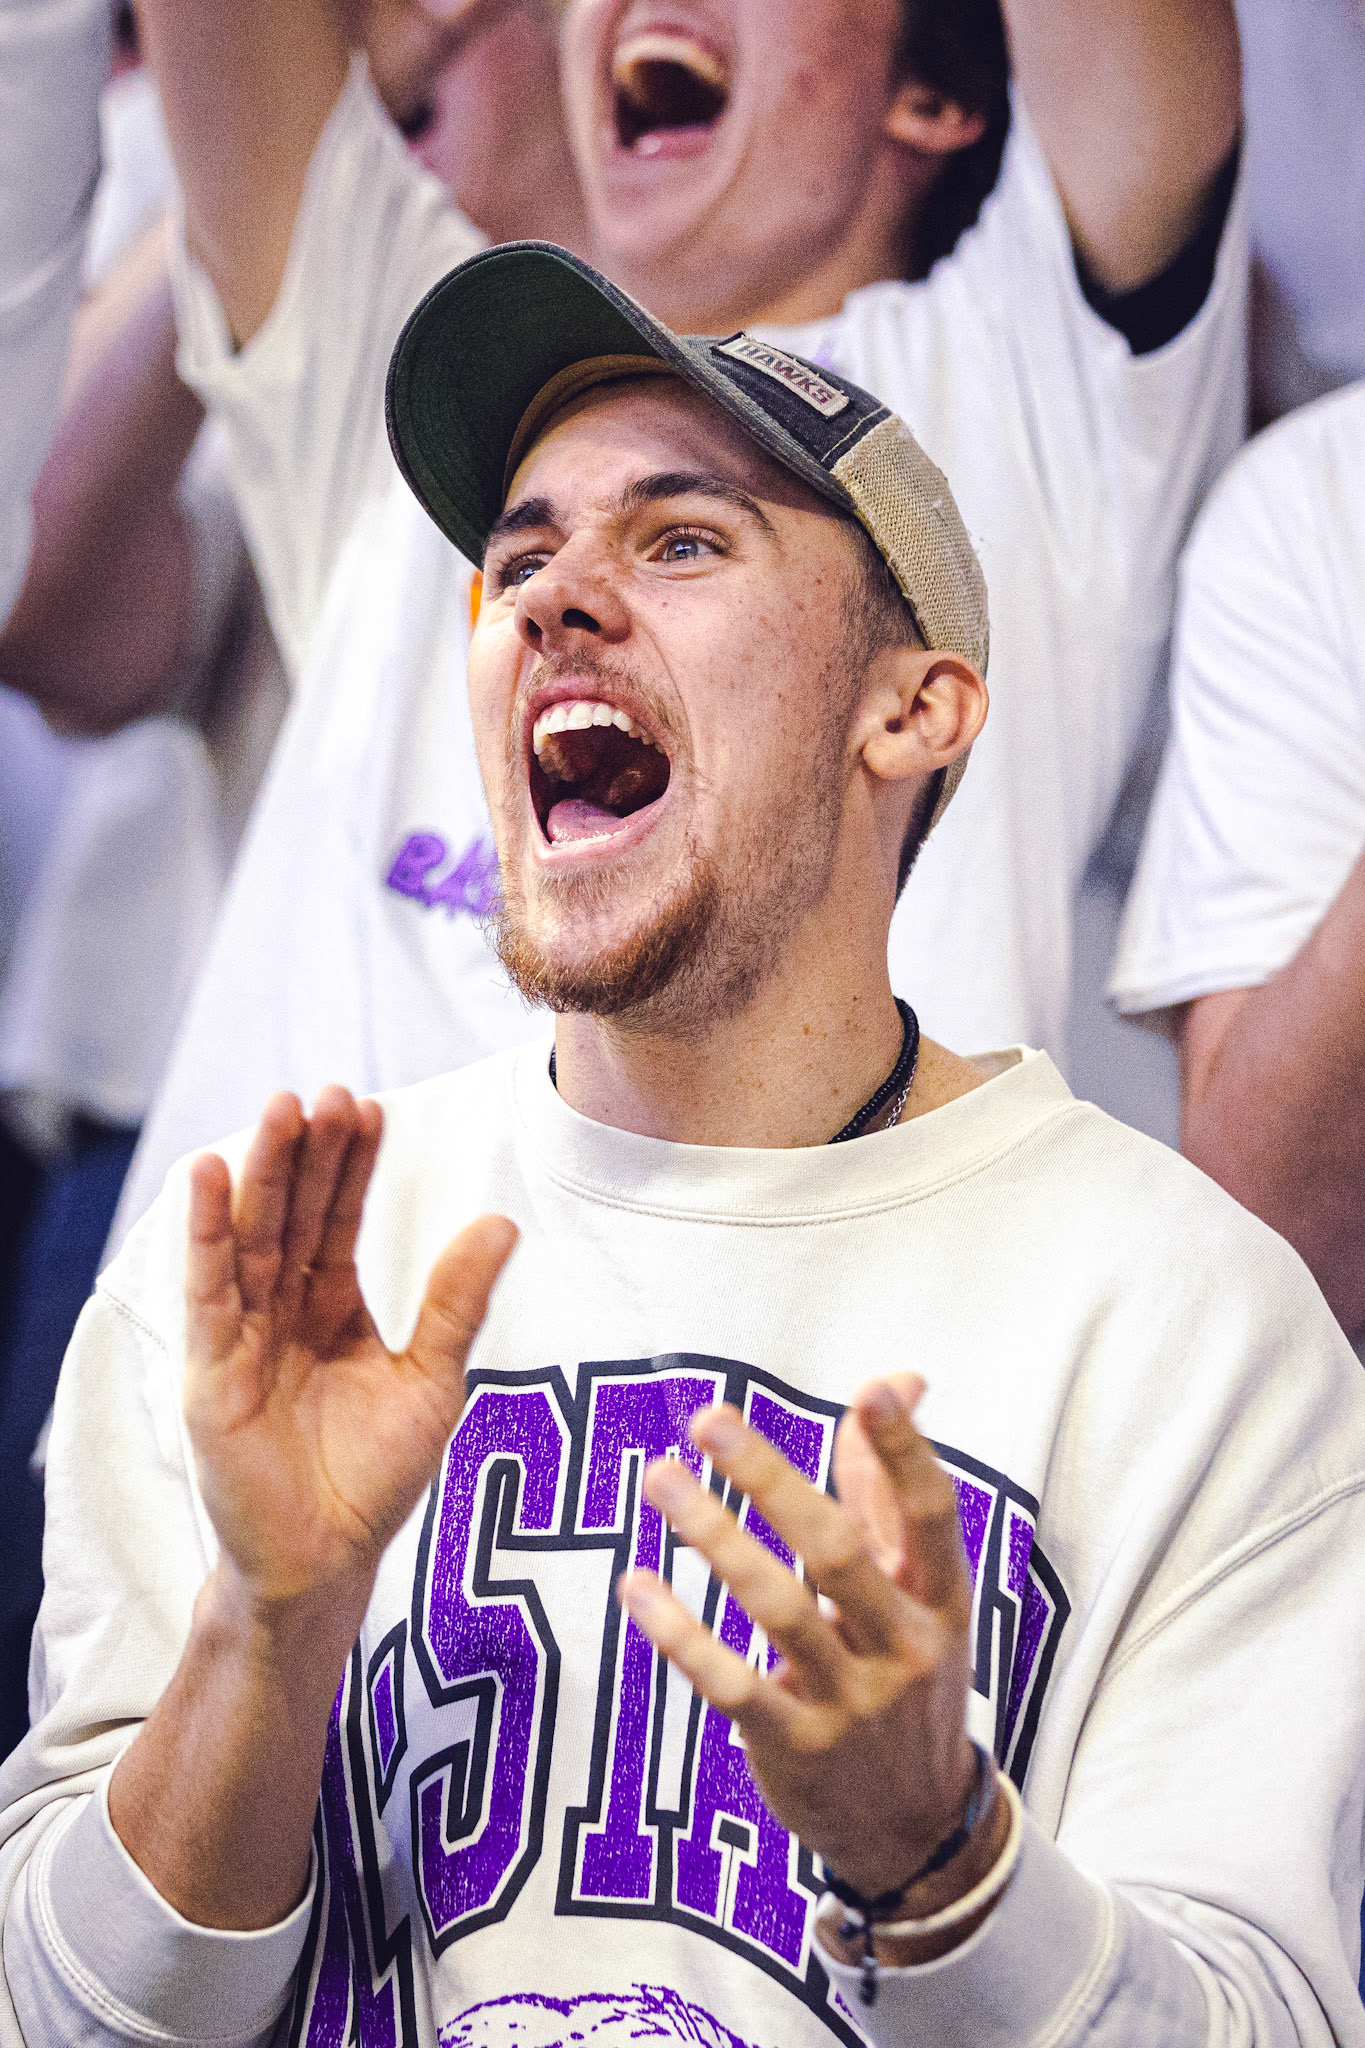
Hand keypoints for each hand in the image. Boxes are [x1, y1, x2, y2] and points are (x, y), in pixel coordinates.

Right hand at [185, 1087, 516, 1617]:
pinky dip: (206, 1232)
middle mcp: (282, 1311)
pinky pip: (208, 1291)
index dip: (352, 1165)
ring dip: (261, 1173)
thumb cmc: (376, 1477)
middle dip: (308, 1154)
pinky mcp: (212, 1372)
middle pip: (292, 1214)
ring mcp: (242, 1337)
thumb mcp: (431, 1381)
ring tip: (279, 1108)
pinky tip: (207, 1174)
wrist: (329, 1560)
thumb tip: (499, 1221)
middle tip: (328, 1092)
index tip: (370, 1108)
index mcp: (333, 1307)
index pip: (337, 1219)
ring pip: (251, 1238)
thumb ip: (455, 1302)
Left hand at [619, 1380, 979, 1900]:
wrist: (915, 1829)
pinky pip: (730, 1684)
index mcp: (939, 1598)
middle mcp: (903, 1646)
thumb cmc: (905, 1675)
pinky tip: (637, 1588)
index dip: (906, 1452)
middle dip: (770, 1479)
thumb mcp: (917, 1593)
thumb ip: (888, 1487)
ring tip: (661, 1479)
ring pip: (777, 1608)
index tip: (875, 1392)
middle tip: (708, 1419)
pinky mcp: (795, 1747)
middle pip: (837, 1549)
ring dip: (714, 1536)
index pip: (930, 1513)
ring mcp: (850, 1702)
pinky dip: (681, 1635)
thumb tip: (900, 1380)